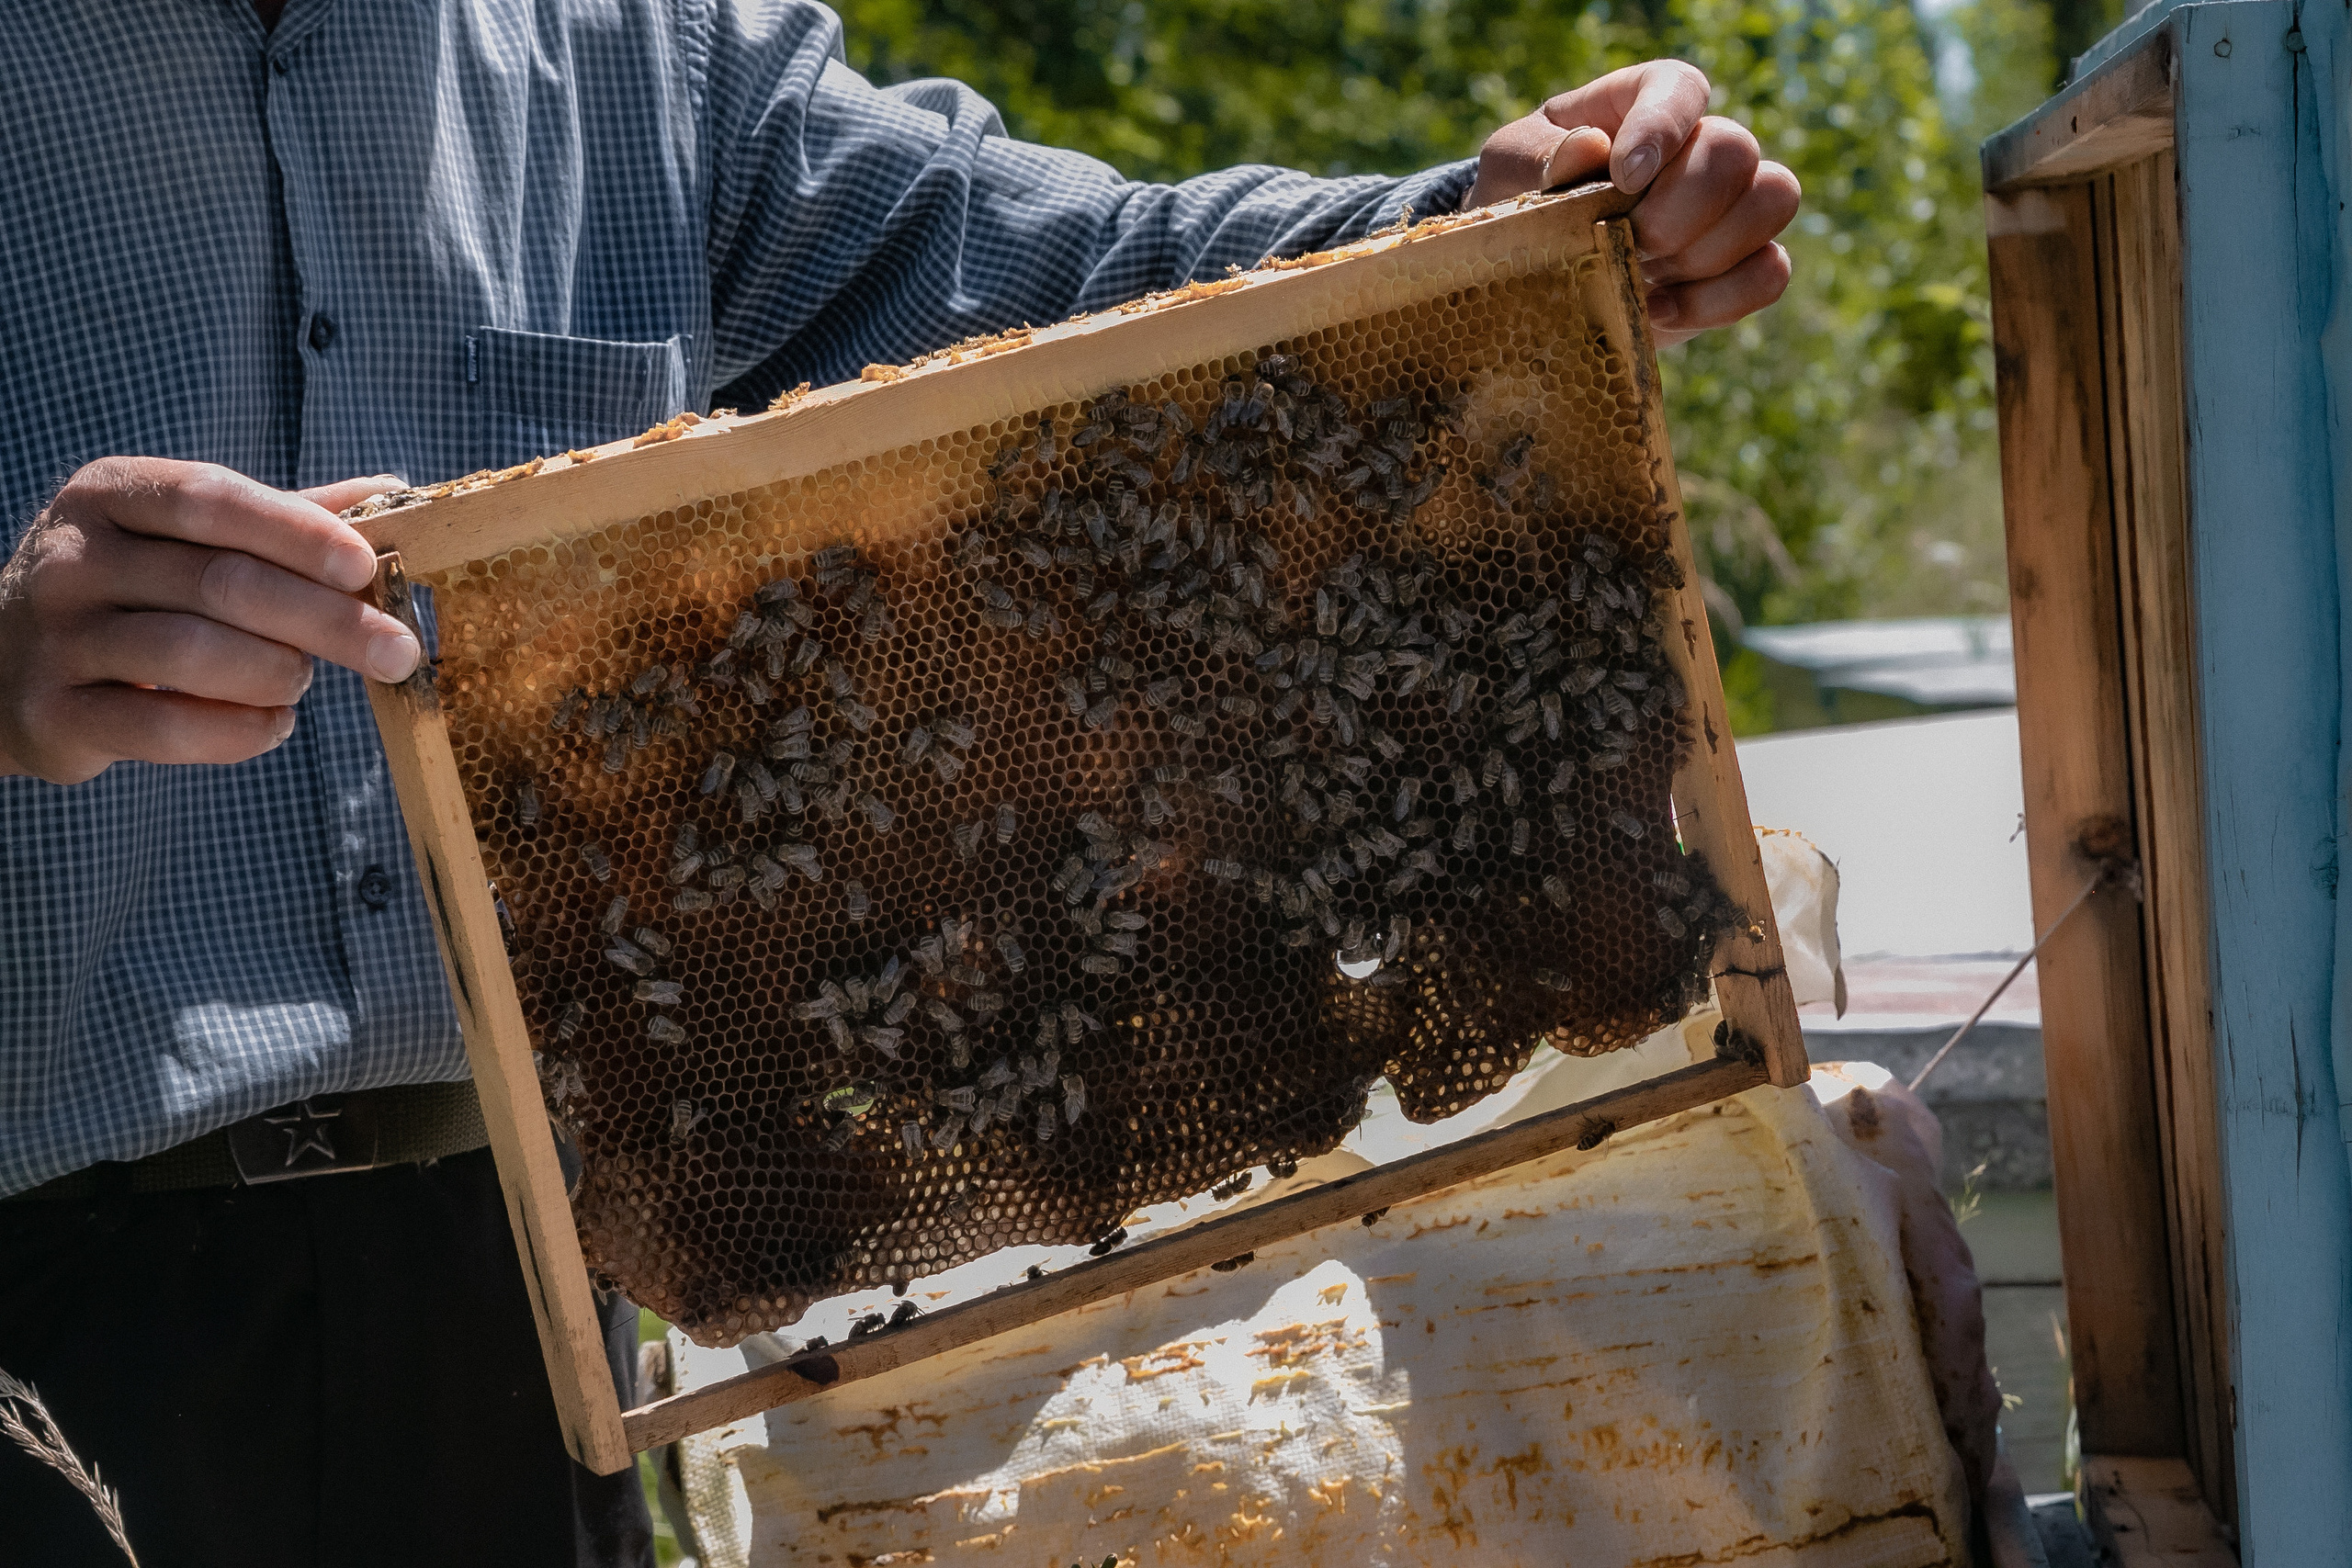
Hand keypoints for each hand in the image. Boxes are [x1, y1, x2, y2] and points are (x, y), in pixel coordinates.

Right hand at [0, 458, 421, 784]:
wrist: (4, 665)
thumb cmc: (132, 589)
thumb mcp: (187, 536)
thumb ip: (285, 517)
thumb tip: (395, 491)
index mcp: (112, 495)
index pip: (213, 500)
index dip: (297, 532)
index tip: (367, 566)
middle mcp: (73, 558)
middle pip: (218, 582)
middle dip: (325, 620)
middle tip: (396, 650)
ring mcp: (55, 637)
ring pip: (190, 654)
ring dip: (276, 673)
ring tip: (304, 679)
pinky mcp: (53, 714)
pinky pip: (162, 727)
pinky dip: (238, 731)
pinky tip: (276, 724)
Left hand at [1469, 60, 1799, 343]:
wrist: (1533, 270)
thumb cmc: (1524, 198)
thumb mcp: (1508, 169)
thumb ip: (1537, 155)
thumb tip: (1589, 150)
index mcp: (1645, 102)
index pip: (1682, 90)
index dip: (1662, 130)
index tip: (1624, 177)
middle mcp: (1702, 144)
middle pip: (1736, 150)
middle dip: (1679, 210)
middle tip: (1629, 241)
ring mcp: (1731, 204)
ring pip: (1772, 201)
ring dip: (1704, 252)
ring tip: (1642, 275)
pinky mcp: (1740, 266)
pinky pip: (1770, 273)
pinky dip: (1719, 300)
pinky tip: (1659, 311)